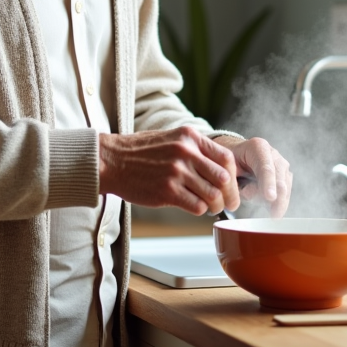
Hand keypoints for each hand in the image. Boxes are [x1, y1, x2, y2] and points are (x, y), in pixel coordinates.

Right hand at [98, 127, 238, 215]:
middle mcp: (186, 152)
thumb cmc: (141, 152)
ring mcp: (176, 172)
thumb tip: (221, 169)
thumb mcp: (171, 138)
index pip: (226, 158)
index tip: (232, 186)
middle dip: (230, 195)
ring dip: (215, 205)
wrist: (111, 160)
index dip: (234, 176)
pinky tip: (193, 206)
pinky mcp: (167, 191)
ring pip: (213, 195)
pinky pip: (197, 206)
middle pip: (224, 178)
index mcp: (189, 137)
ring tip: (210, 207)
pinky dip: (199, 210)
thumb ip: (195, 149)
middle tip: (229, 204)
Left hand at [220, 136, 291, 216]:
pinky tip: (269, 210)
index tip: (270, 197)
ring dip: (273, 202)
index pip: (266, 168)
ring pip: (284, 189)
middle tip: (273, 215)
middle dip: (278, 198)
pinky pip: (285, 194)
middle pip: (280, 179)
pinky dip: (278, 204)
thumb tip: (248, 192)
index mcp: (258, 147)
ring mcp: (282, 166)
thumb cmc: (229, 162)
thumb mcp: (226, 167)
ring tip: (255, 201)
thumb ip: (235, 178)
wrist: (236, 156)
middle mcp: (274, 155)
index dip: (268, 183)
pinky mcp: (285, 177)